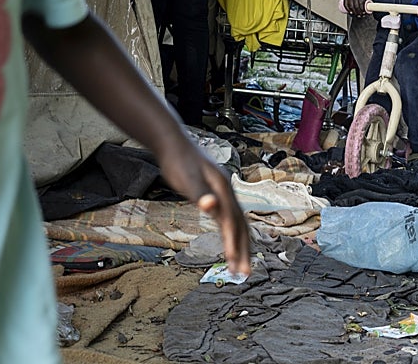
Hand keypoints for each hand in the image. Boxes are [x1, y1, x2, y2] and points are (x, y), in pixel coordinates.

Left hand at [157, 139, 250, 275]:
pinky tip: (227, 242)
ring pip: (237, 224)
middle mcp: (227, 193)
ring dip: (239, 245)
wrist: (173, 143)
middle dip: (243, 250)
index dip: (234, 244)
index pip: (232, 223)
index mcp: (223, 191)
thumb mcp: (188, 179)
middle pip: (241, 226)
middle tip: (244, 274)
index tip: (233, 264)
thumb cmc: (179, 161)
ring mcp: (223, 194)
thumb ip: (200, 194)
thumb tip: (211, 207)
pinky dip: (230, 234)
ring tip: (238, 265)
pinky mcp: (215, 195)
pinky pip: (227, 219)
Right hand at [343, 0, 370, 16]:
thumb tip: (371, 10)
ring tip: (356, 15)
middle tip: (360, 15)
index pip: (361, 3)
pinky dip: (348, 10)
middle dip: (358, 12)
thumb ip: (369, 3)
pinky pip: (346, 5)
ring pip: (350, 6)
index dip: (362, 9)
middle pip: (356, 6)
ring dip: (353, 12)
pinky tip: (350, 12)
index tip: (364, 13)